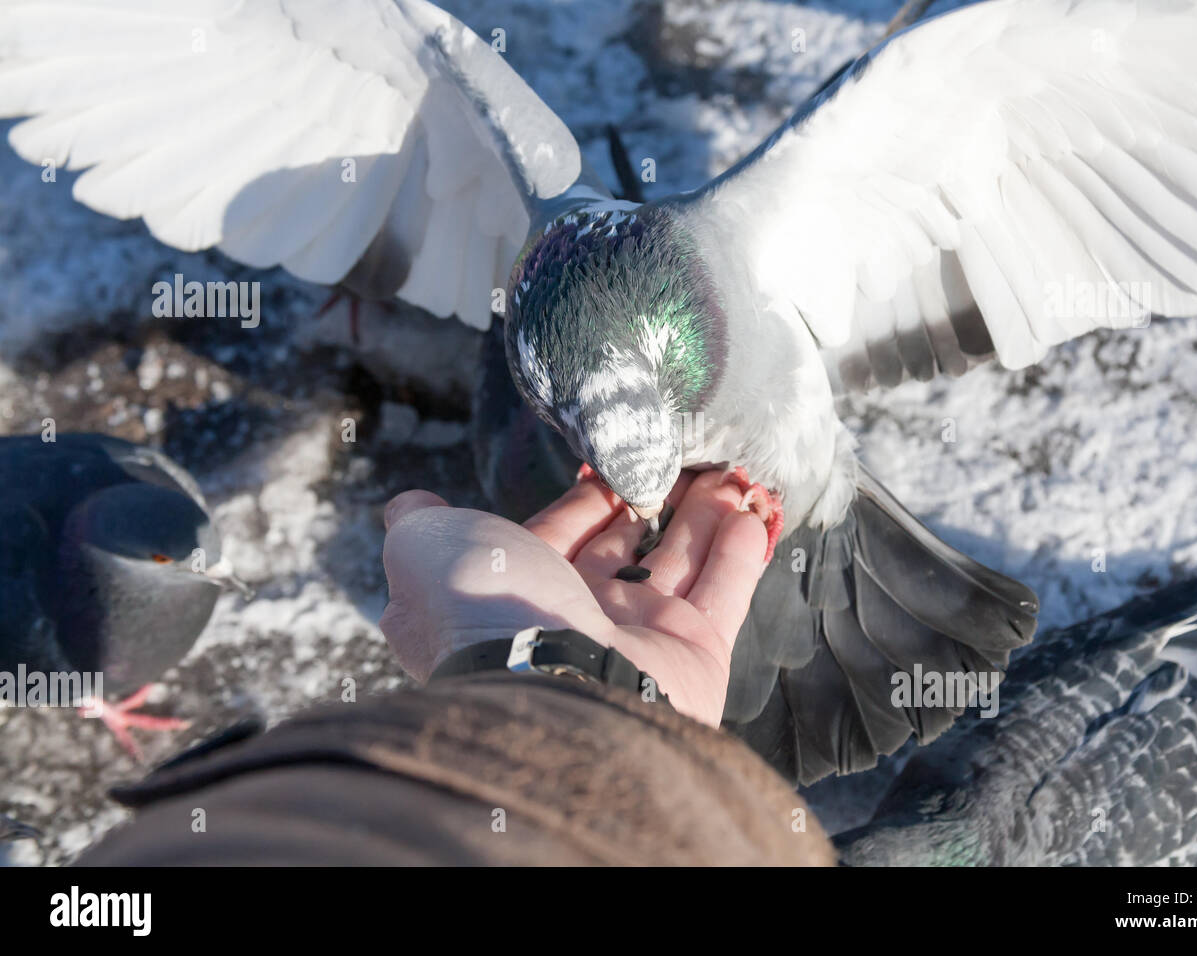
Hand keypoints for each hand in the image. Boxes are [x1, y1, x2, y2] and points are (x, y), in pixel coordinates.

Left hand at [379, 471, 768, 724]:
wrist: (553, 683)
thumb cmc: (484, 607)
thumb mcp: (426, 550)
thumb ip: (421, 526)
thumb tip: (410, 505)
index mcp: (515, 598)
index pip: (555, 538)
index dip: (582, 502)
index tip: (611, 465)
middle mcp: (573, 622)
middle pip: (624, 550)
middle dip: (652, 504)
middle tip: (684, 460)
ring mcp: (638, 641)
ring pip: (679, 566)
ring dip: (705, 517)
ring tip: (732, 474)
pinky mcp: (694, 657)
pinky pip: (724, 595)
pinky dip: (740, 553)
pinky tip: (755, 513)